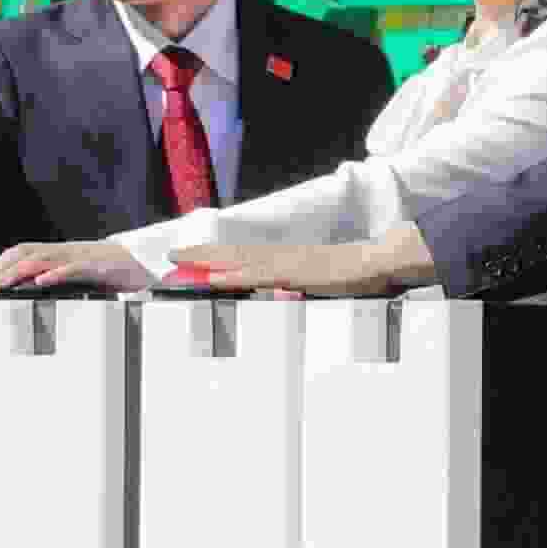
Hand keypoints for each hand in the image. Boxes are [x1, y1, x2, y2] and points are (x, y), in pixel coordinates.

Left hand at [0, 240, 151, 293]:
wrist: (141, 262)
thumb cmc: (109, 270)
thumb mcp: (77, 275)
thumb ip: (56, 278)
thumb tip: (32, 287)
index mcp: (59, 252)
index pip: (23, 251)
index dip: (2, 262)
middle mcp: (65, 251)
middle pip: (27, 252)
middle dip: (4, 267)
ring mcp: (79, 256)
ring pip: (43, 258)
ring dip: (20, 271)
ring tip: (3, 284)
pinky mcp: (95, 265)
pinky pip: (72, 268)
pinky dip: (55, 274)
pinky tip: (41, 282)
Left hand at [168, 230, 430, 298]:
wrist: (376, 263)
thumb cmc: (351, 276)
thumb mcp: (318, 283)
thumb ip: (296, 288)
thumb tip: (279, 295)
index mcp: (284, 258)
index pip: (242, 254)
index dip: (214, 254)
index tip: (188, 257)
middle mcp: (280, 255)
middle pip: (233, 252)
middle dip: (200, 254)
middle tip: (170, 255)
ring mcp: (285, 263)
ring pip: (239, 260)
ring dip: (209, 261)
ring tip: (181, 261)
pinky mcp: (293, 274)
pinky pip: (257, 275)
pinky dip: (234, 276)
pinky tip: (214, 278)